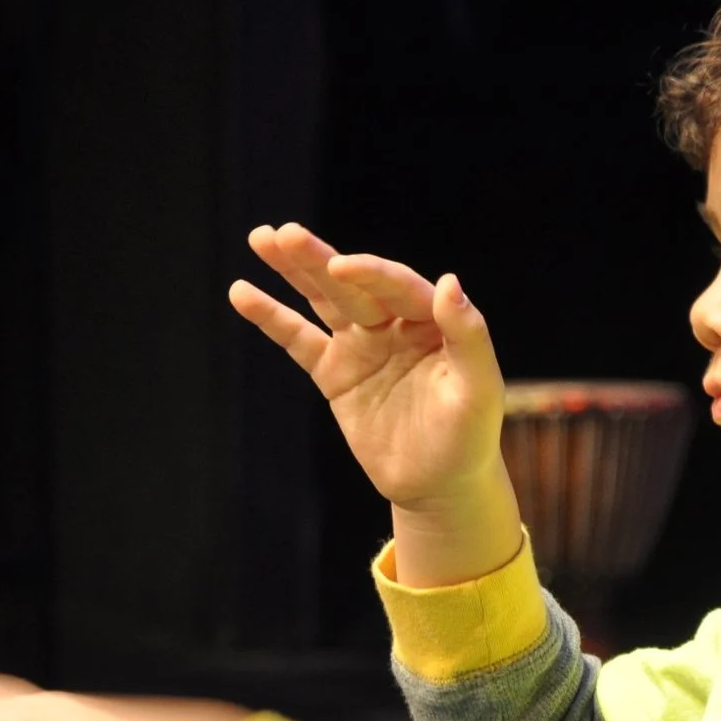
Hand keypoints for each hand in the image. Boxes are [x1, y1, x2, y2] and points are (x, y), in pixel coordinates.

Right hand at [229, 222, 521, 586]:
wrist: (439, 486)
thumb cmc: (469, 437)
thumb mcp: (479, 389)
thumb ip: (468, 335)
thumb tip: (449, 281)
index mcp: (430, 320)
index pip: (397, 287)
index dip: (370, 274)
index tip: (340, 265)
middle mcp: (393, 323)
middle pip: (351, 285)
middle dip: (318, 259)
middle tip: (286, 234)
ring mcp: (361, 346)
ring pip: (322, 301)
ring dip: (292, 270)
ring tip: (262, 238)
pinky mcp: (334, 373)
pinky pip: (299, 340)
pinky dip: (272, 317)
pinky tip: (242, 292)